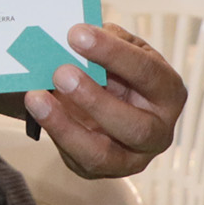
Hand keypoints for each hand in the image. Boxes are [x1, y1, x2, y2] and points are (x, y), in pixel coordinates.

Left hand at [25, 23, 184, 179]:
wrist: (104, 97)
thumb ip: (104, 41)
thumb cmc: (117, 68)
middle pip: (134, 126)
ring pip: (101, 154)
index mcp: (167, 91)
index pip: (147, 73)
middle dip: (95, 100)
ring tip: (36, 97)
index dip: (113, 53)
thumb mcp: (119, 48)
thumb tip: (72, 35)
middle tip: (61, 73)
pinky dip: (54, 133)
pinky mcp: (102, 170)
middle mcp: (158, 131)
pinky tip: (36, 111)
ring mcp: (132, 157)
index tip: (77, 34)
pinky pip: (76, 158)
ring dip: (65, 126)